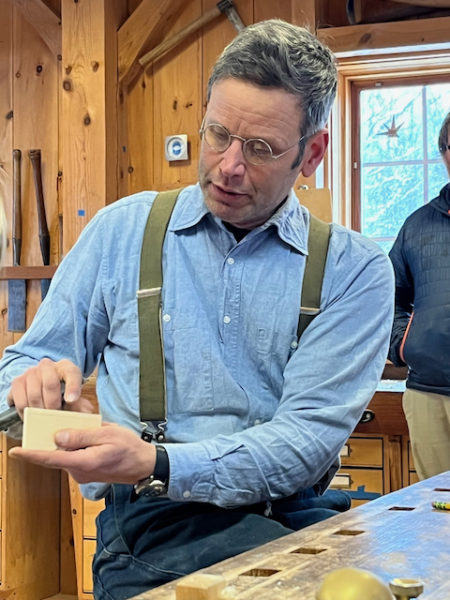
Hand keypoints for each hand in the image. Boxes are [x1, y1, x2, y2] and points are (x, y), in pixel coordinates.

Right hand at [7, 358, 92, 417]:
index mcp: (66, 367)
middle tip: (54, 415)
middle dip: (53, 404)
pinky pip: (20, 400)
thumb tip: (82, 413)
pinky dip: (25, 413)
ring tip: (43, 419)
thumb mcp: (75, 397)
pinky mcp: (17, 382)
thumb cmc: (62, 394)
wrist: (41, 387)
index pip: (71, 373)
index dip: (72, 387)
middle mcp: (47, 366)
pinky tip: (31, 417)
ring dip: (39, 410)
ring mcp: (30, 373)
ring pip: (34, 394)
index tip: (71, 400)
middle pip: (50, 384)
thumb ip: (80, 405)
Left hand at [8, 422, 156, 484]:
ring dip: (69, 443)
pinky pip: (73, 458)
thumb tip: (58, 437)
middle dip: (52, 441)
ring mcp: (82, 474)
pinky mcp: (85, 473)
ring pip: (65, 456)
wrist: (144, 465)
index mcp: (84, 462)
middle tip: (59, 425)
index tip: (15, 451)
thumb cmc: (129, 448)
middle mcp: (79, 472)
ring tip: (89, 432)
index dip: (31, 454)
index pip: (51, 458)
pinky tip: (91, 439)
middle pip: (56, 455)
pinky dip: (76, 447)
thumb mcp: (108, 434)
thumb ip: (82, 435)